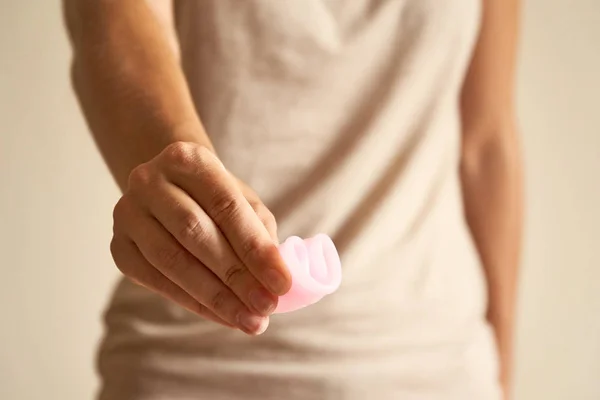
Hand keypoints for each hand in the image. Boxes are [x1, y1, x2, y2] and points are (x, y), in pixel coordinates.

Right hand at [109, 142, 291, 334]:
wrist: (167, 191)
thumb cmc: (214, 198)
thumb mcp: (242, 201)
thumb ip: (259, 233)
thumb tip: (276, 277)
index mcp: (187, 158)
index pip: (225, 206)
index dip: (255, 248)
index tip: (282, 282)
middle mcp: (149, 180)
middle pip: (195, 233)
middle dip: (237, 276)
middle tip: (267, 307)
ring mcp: (128, 213)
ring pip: (172, 260)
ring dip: (216, 297)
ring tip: (250, 320)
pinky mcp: (118, 247)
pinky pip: (157, 280)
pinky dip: (193, 302)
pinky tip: (222, 315)